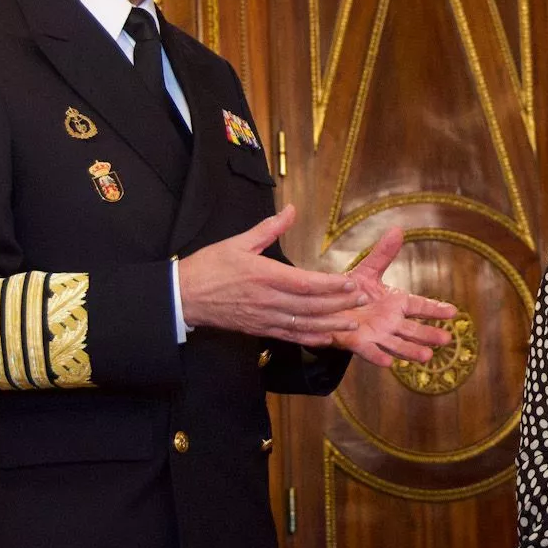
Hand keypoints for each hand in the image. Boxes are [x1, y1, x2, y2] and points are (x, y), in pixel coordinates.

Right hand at [178, 206, 364, 340]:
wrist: (183, 296)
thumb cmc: (209, 267)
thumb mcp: (238, 242)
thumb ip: (269, 228)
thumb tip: (291, 209)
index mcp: (264, 275)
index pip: (306, 283)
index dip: (331, 285)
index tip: (352, 283)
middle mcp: (268, 300)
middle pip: (310, 306)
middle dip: (339, 304)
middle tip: (363, 301)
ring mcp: (264, 318)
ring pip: (303, 324)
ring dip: (330, 325)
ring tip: (352, 324)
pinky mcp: (259, 329)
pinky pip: (289, 336)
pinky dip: (309, 339)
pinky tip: (326, 339)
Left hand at [331, 227, 457, 368]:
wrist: (325, 307)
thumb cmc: (351, 291)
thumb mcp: (368, 270)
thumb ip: (383, 254)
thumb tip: (398, 229)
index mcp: (396, 304)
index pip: (419, 306)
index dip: (435, 309)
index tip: (453, 311)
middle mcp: (390, 322)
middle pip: (413, 330)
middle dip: (429, 335)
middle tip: (447, 339)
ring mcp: (376, 334)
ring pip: (397, 344)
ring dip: (411, 351)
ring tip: (427, 356)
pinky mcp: (358, 343)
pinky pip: (369, 351)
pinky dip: (378, 357)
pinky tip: (389, 364)